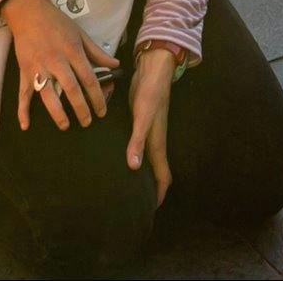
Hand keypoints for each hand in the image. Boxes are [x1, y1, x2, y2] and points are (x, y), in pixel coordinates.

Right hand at [3, 0, 106, 130]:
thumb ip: (97, 52)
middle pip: (71, 89)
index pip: (89, 78)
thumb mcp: (80, 34)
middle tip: (87, 122)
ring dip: (57, 113)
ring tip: (65, 126)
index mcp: (73, 51)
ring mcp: (39, 67)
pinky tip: (26, 125)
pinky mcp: (24, 71)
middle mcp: (56, 61)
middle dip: (81, 109)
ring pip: (48, 94)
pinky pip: (23, 92)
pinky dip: (22, 110)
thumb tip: (116, 65)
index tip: (102, 111)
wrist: (29, 12)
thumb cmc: (57, 22)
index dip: (97, 97)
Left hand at [124, 42, 179, 200]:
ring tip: (127, 185)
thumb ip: (138, 140)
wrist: (152, 70)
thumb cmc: (150, 93)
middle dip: (149, 189)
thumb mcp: (143, 116)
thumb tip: (134, 167)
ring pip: (146, 159)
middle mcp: (154, 141)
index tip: (150, 210)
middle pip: (155, 171)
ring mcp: (147, 132)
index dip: (159, 194)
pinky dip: (133, 155)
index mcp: (157, 144)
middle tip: (136, 203)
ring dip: (141, 173)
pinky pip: (138, 146)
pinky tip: (120, 156)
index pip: (162, 176)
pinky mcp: (139, 123)